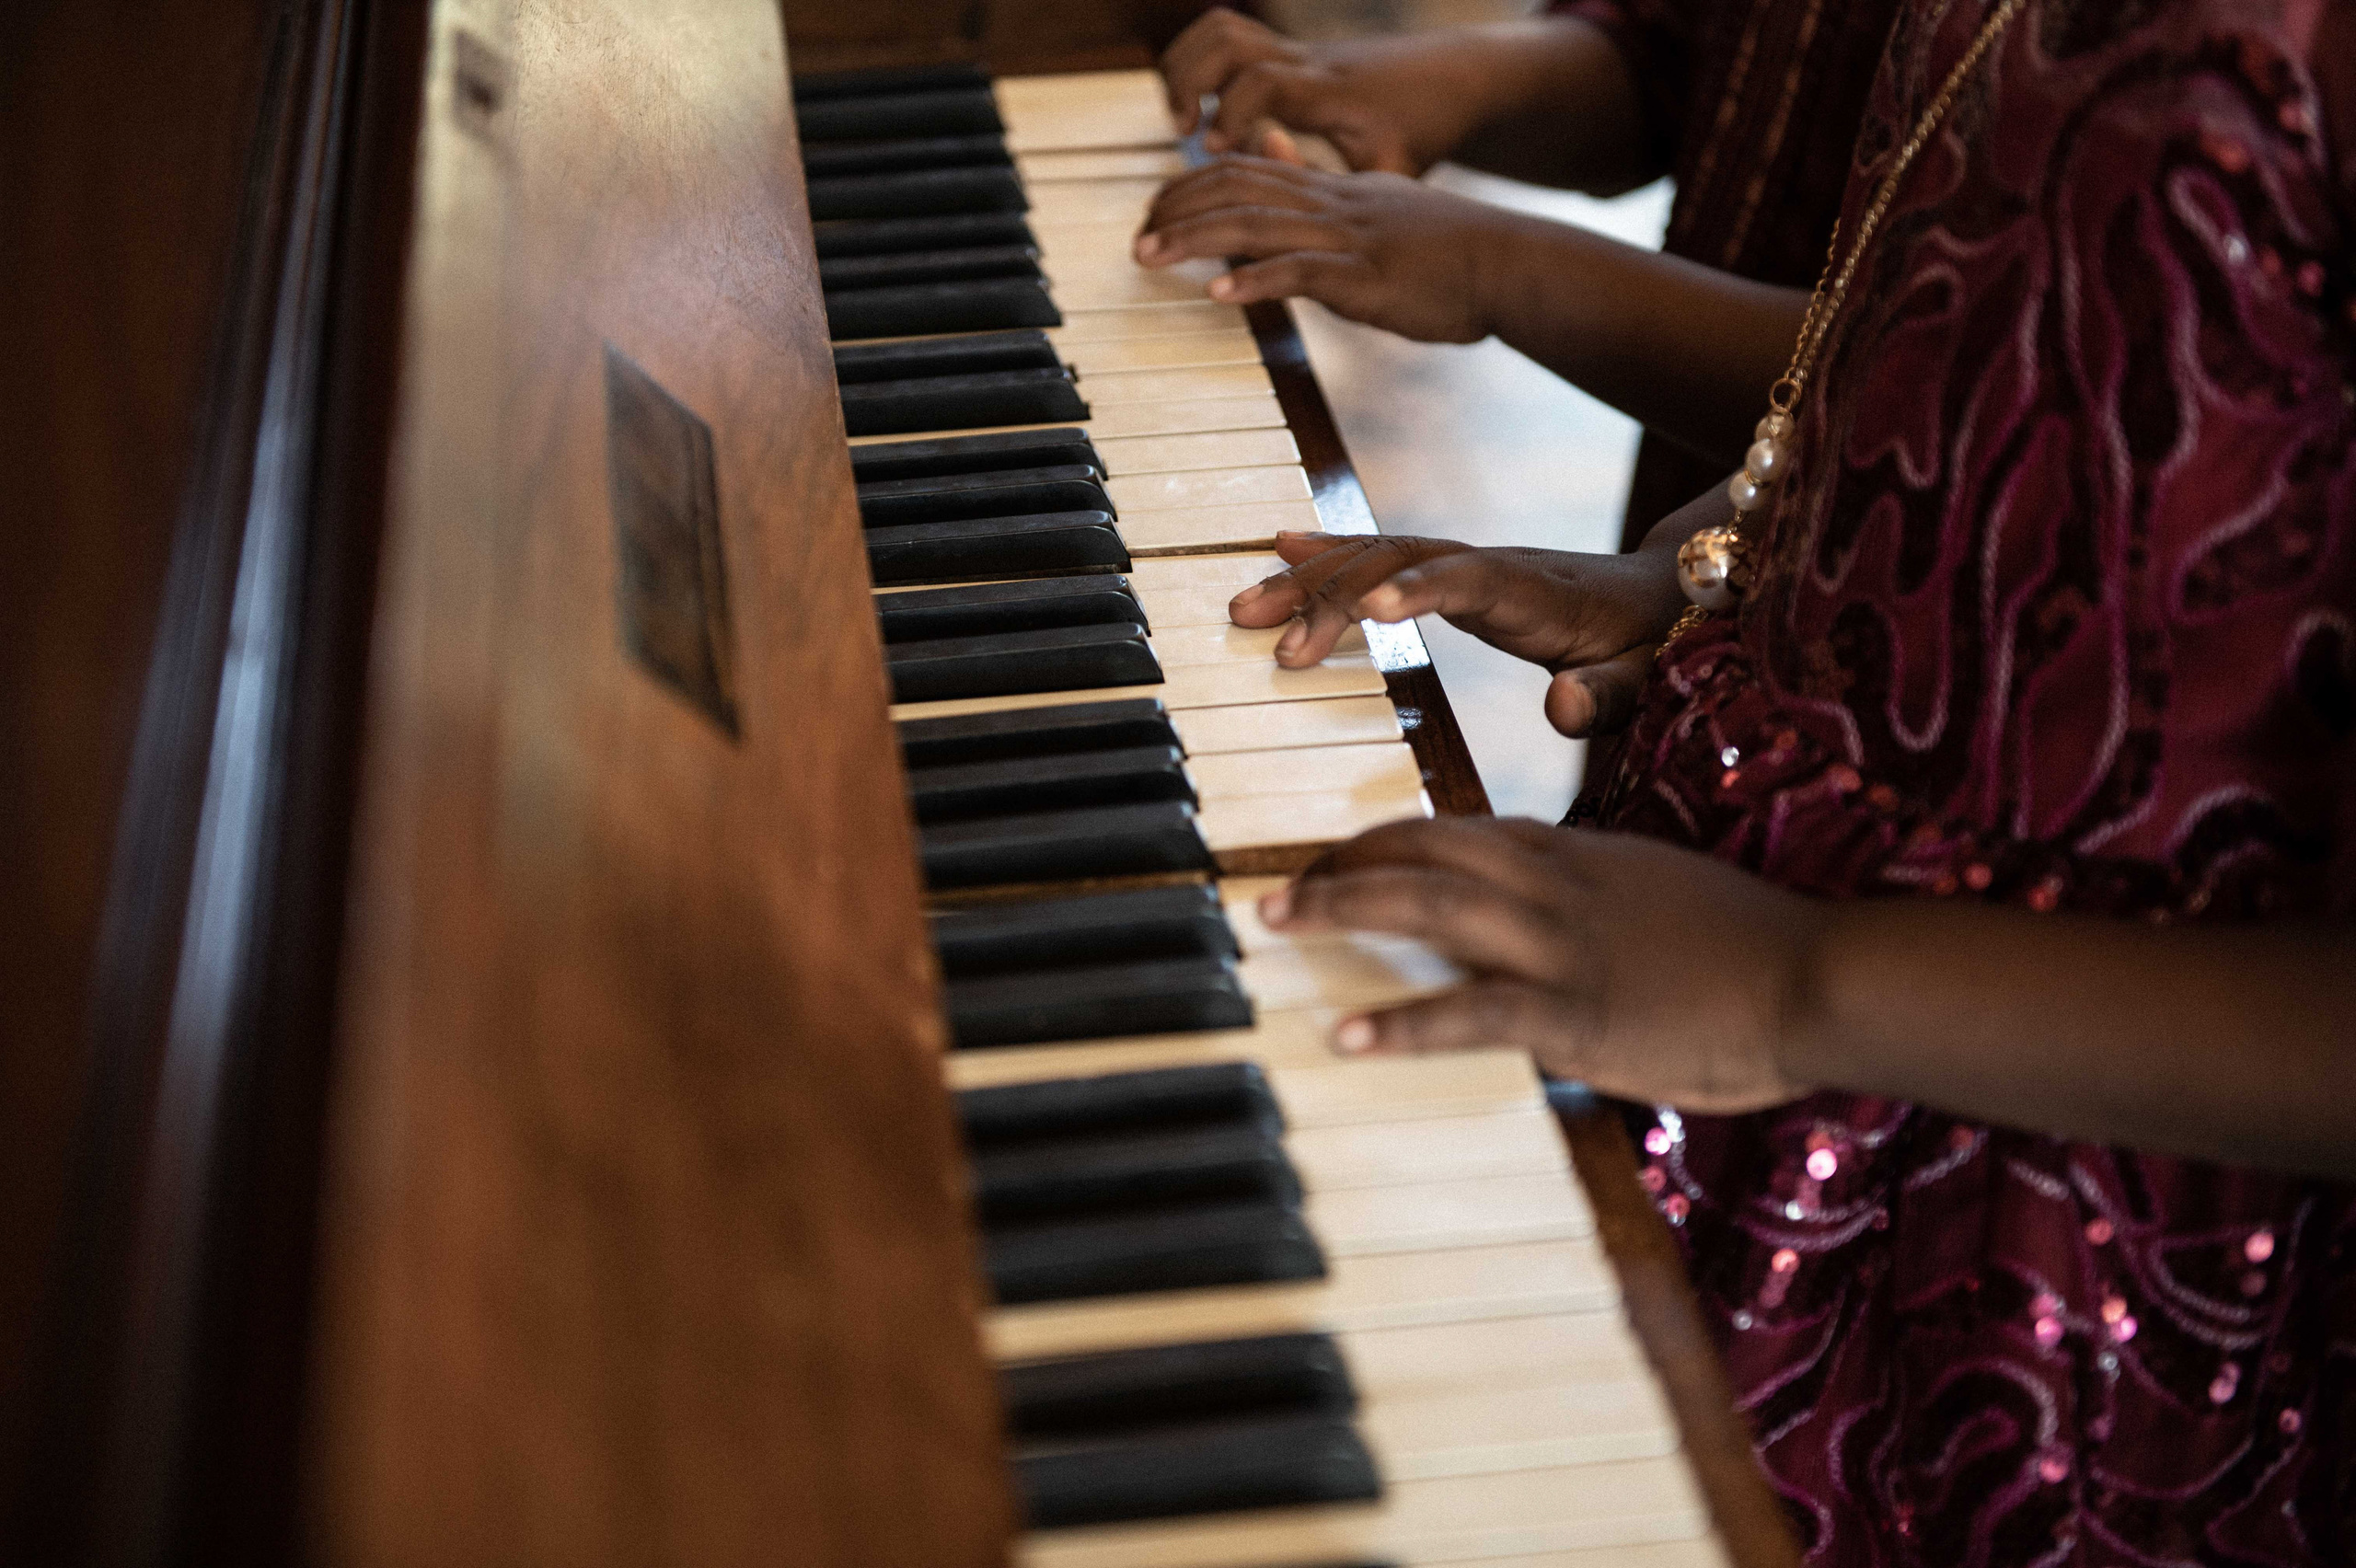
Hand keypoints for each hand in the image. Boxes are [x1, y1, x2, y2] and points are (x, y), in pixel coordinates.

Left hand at [1135, 156, 1514, 342]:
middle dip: (1179, 210)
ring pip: (1258, 225)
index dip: (1193, 187)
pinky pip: (1303, 273)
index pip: (1248, 171)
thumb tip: (1267, 149)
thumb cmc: (1449, 250)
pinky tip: (1220, 291)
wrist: (1511, 264)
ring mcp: (1351, 238)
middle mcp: (1335, 204)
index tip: (1155, 211)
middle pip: (1238, 190)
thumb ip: (1319, 184)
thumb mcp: (1378, 205)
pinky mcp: (1369, 278)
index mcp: (1335, 189)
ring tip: (1150, 256)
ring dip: (1196, 241)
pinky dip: (1257, 279)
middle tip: (1136, 238)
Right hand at [1160, 8, 1477, 173]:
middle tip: (1181, 132)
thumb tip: (1294, 207)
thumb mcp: (1396, 170)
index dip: (1230, 109)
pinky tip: (1203, 107)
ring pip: (1222, 29)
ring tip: (1182, 119)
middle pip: (1227, 40)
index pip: (1262, 80)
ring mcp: (1296, 52)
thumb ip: (1348, 192)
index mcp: (1328, 94)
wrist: (1455, 76)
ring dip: (1188, 66)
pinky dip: (1202, 63)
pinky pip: (1231, 37)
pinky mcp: (1292, 52)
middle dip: (1189, 80)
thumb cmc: (1426, 128)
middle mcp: (1306, 64)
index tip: (1212, 147)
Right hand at [1229, 531, 1688, 736]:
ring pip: (1376, 556)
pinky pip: (1381, 556)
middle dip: (1329, 594)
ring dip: (1310, 578)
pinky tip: (1280, 548)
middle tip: (1267, 637)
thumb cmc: (1661, 646)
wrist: (1673, 595)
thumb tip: (1563, 707)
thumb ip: (1610, 696)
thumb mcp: (1648, 679)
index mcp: (1536, 594)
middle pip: (1397, 562)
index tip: (1369, 611)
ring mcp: (1466, 564)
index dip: (1420, 590)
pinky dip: (1329, 553)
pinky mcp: (1452, 573)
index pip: (1468, 582)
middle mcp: (1490, 566)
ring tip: (1243, 606)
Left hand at [1263, 818, 1821, 1114]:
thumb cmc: (1753, 950)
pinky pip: (1471, 1010)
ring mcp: (1562, 944)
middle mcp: (1556, 884)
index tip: (1338, 855)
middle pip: (1424, 851)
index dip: (1387, 839)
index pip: (1459, 829)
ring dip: (1342, 908)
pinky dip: (1402, 1019)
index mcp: (1577, 854)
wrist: (1820, 975)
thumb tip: (1546, 929)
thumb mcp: (1660, 900)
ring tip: (1276, 922)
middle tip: (1273, 885)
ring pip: (1429, 904)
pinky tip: (1348, 1030)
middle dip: (1340, 863)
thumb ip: (1596, 902)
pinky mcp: (1576, 1011)